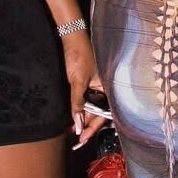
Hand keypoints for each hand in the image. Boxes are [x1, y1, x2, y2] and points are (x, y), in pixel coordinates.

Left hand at [62, 31, 107, 147]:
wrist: (71, 37)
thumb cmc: (78, 56)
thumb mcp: (77, 82)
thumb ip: (77, 104)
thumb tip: (78, 125)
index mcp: (107, 88)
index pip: (103, 114)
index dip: (92, 128)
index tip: (82, 139)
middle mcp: (102, 89)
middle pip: (97, 112)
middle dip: (86, 126)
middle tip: (75, 139)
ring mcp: (94, 86)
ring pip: (90, 108)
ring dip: (81, 119)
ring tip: (71, 131)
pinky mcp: (85, 82)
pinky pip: (84, 100)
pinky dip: (78, 109)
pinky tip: (72, 117)